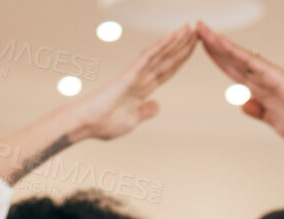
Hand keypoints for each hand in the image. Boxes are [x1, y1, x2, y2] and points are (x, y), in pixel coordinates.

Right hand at [69, 24, 197, 141]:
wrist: (86, 124)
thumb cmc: (104, 123)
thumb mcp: (133, 120)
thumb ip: (146, 111)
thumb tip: (158, 105)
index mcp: (142, 89)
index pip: (166, 71)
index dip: (180, 60)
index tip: (193, 49)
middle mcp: (140, 78)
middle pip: (166, 59)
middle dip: (182, 46)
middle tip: (197, 31)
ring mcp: (135, 75)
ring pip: (159, 54)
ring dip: (175, 41)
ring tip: (188, 28)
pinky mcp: (128, 75)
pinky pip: (147, 57)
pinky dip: (160, 46)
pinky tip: (171, 36)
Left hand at [196, 22, 283, 146]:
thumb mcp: (273, 121)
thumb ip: (259, 111)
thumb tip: (243, 104)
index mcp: (261, 89)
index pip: (233, 70)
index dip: (217, 58)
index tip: (201, 47)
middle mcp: (263, 78)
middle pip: (231, 58)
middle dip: (212, 45)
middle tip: (196, 28)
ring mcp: (268, 75)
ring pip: (238, 55)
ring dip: (218, 42)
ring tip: (201, 28)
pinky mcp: (275, 77)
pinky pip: (251, 62)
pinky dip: (235, 51)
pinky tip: (220, 42)